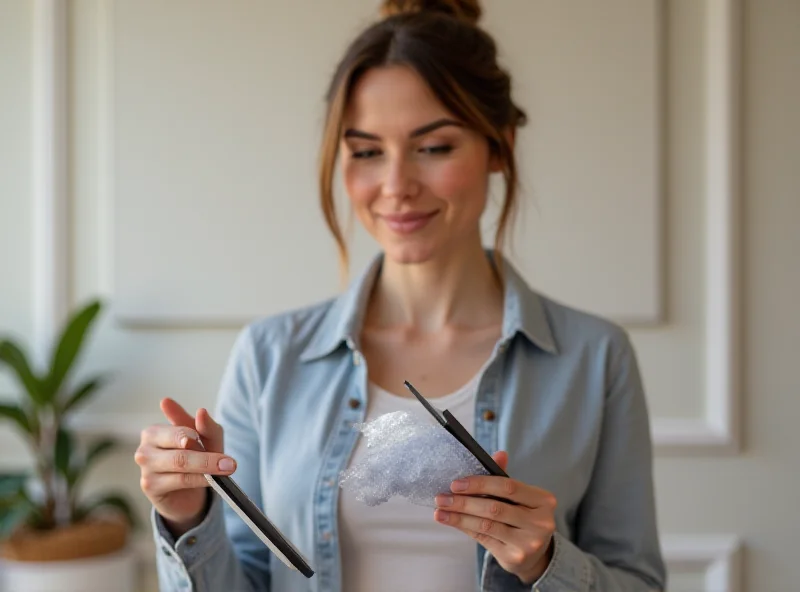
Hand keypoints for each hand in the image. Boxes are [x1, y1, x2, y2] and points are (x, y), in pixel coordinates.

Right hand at [135, 398, 235, 536]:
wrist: (186, 495)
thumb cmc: (195, 460)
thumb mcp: (206, 441)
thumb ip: (206, 426)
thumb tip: (201, 412)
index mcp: (154, 432)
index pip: (179, 429)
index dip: (196, 433)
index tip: (204, 437)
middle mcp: (145, 449)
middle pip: (179, 446)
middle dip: (207, 455)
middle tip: (230, 462)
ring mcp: (146, 469)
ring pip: (180, 462)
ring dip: (207, 466)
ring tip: (227, 469)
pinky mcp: (151, 487)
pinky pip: (181, 480)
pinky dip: (200, 479)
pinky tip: (212, 481)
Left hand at [433, 451, 555, 583]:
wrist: (536, 554)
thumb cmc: (523, 516)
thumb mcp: (520, 496)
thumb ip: (505, 477)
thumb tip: (499, 454)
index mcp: (543, 500)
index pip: (508, 487)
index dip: (480, 484)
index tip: (456, 484)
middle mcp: (540, 522)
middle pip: (495, 508)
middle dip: (464, 502)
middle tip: (441, 498)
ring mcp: (529, 542)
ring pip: (487, 525)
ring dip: (459, 516)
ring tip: (440, 511)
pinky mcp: (515, 557)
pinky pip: (483, 538)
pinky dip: (464, 527)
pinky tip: (451, 521)